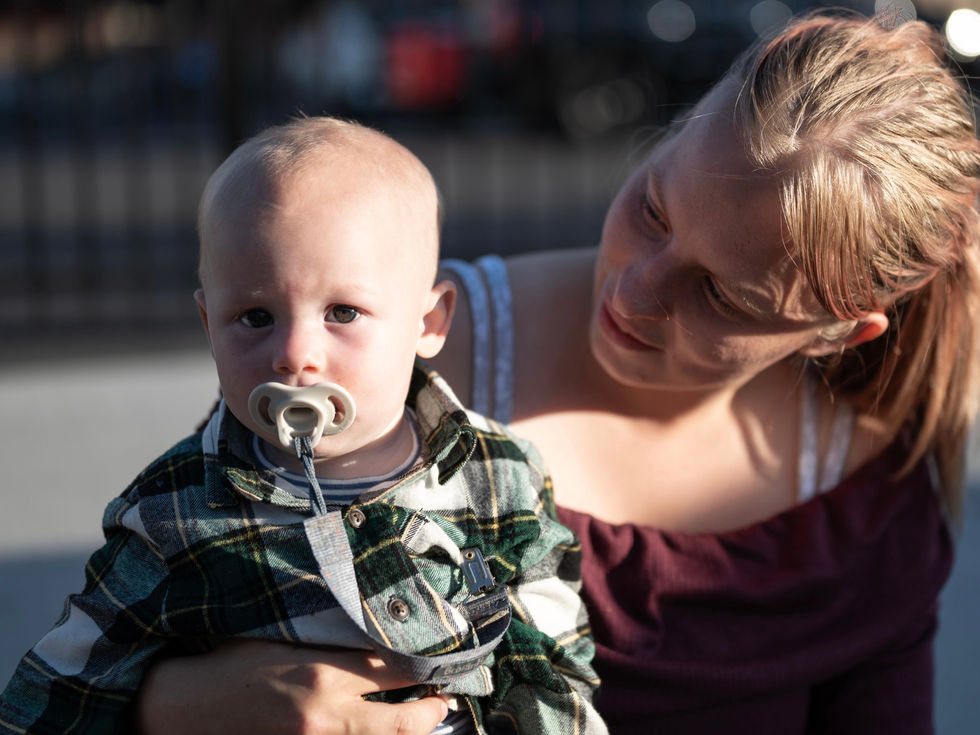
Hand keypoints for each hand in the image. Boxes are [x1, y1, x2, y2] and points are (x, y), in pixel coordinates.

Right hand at [137, 639, 448, 734]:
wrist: (185, 706)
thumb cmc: (233, 662)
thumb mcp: (284, 637)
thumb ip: (331, 639)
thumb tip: (376, 633)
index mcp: (323, 674)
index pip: (394, 671)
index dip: (423, 665)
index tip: (437, 659)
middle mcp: (325, 715)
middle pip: (402, 722)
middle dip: (430, 712)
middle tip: (443, 702)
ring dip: (407, 732)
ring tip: (423, 720)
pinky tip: (382, 733)